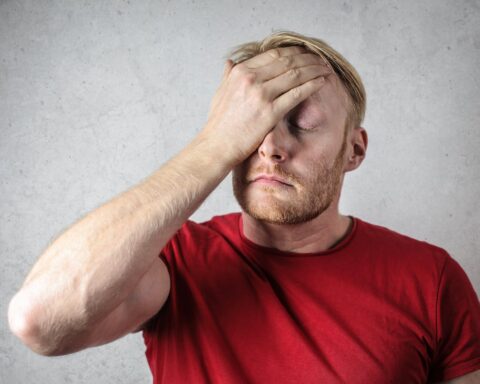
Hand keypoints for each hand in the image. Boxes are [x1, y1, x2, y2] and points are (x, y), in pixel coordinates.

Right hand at [201, 46, 331, 164]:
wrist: (217, 146)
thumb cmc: (218, 123)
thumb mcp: (220, 92)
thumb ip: (228, 75)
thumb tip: (230, 62)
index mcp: (240, 72)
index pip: (274, 54)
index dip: (294, 52)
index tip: (305, 54)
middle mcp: (251, 79)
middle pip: (288, 61)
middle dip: (308, 58)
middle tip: (321, 60)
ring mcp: (261, 95)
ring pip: (296, 74)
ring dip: (314, 69)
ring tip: (325, 69)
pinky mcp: (270, 112)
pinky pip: (297, 94)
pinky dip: (312, 85)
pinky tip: (321, 83)